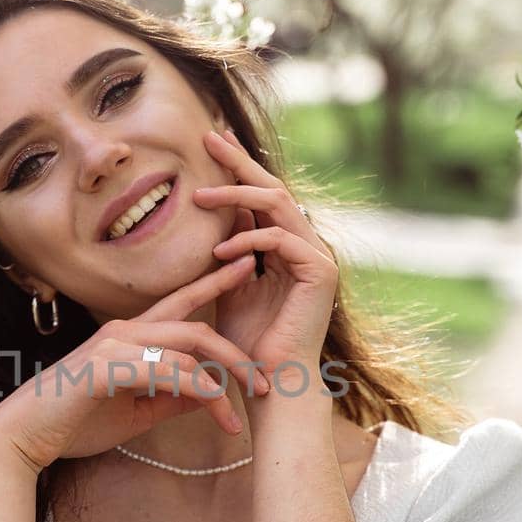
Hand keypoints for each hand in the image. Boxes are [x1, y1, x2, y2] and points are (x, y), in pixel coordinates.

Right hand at [0, 253, 274, 473]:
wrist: (24, 437)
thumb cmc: (74, 423)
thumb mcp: (136, 412)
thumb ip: (171, 399)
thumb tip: (209, 396)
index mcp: (130, 336)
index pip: (181, 303)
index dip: (216, 283)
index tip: (249, 268)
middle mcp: (124, 331)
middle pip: (196, 326)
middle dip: (237, 350)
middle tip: (267, 378)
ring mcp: (114, 346)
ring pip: (187, 346)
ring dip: (224, 376)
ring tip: (249, 406)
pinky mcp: (107, 367)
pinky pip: (168, 371)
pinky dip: (200, 392)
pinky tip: (220, 413)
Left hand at [193, 129, 337, 378]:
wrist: (272, 383)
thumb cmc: (247, 343)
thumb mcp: (228, 285)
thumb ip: (227, 250)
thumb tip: (212, 214)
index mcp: (289, 246)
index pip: (262, 196)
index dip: (237, 168)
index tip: (211, 143)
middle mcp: (307, 245)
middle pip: (272, 188)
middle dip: (238, 162)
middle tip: (208, 137)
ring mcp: (318, 256)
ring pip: (277, 204)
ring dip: (235, 196)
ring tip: (200, 197)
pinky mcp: (321, 272)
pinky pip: (280, 239)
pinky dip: (247, 240)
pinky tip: (218, 252)